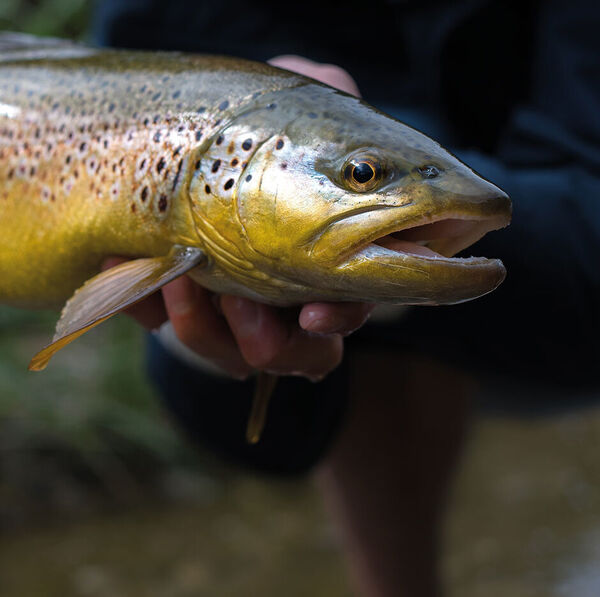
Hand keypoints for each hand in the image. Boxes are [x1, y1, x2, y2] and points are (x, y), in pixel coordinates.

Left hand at [104, 57, 370, 380]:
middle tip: (243, 302)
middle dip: (271, 341)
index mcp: (327, 261)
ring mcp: (230, 306)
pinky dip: (144, 301)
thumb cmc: (259, 130)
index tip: (314, 313)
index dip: (338, 319)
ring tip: (181, 278)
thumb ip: (329, 93)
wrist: (189, 143)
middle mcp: (286, 296)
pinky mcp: (174, 298)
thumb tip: (338, 90)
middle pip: (299, 355)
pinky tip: (125, 259)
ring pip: (232, 356)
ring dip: (206, 328)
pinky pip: (162, 324)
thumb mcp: (296, 103)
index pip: (348, 308)